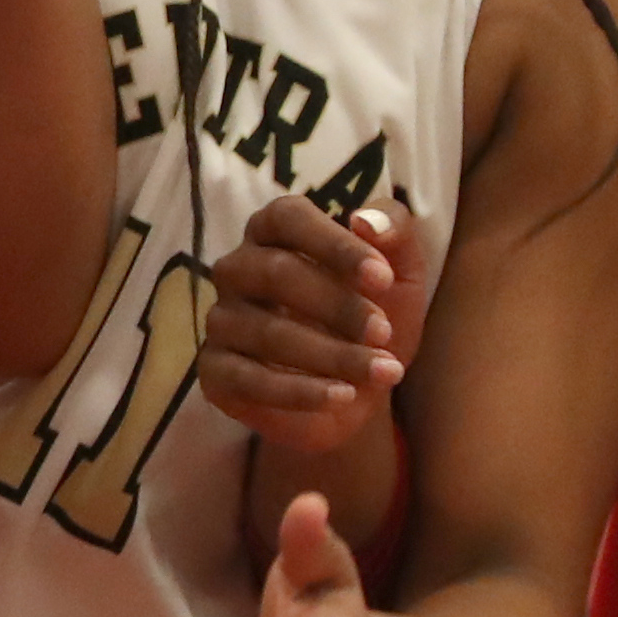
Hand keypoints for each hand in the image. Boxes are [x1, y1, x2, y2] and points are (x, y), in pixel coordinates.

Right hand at [198, 195, 432, 449]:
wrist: (356, 398)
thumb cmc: (371, 319)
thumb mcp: (402, 274)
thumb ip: (396, 231)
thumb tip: (366, 219)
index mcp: (274, 230)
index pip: (289, 218)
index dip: (335, 245)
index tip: (383, 278)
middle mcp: (238, 268)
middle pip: (277, 273)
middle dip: (339, 305)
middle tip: (384, 333)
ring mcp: (220, 320)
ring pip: (269, 332)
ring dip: (332, 355)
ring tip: (383, 371)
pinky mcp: (215, 370)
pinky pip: (250, 379)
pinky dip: (301, 390)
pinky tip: (344, 396)